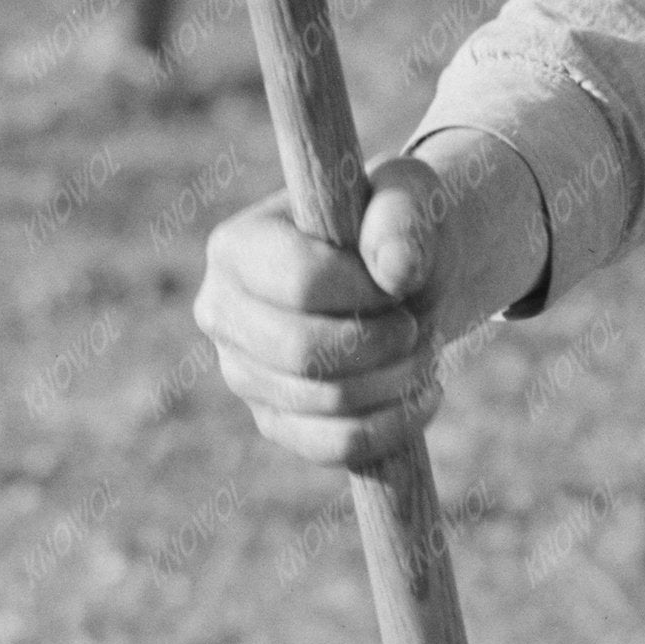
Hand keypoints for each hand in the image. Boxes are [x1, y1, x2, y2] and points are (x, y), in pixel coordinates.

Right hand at [190, 148, 537, 477]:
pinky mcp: (276, 423)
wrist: (398, 279)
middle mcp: (221, 314)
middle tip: (418, 325)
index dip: (369, 292)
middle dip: (385, 343)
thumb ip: (403, 216)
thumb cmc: (394, 228)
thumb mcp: (407, 197)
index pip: (302, 284)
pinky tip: (423, 393)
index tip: (400, 282)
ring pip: (327, 401)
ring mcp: (242, 374)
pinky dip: (395, 425)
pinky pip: (335, 446)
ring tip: (424, 350)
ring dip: (399, 379)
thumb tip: (394, 269)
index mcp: (235, 247)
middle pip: (306, 352)